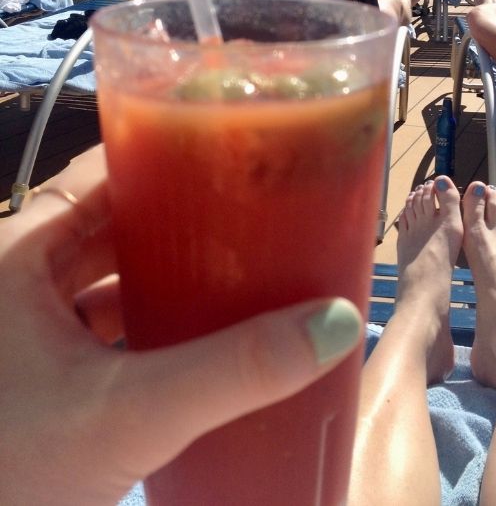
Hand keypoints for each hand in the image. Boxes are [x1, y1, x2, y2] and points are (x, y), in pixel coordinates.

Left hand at [1, 146, 360, 504]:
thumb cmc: (15, 466)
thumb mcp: (129, 411)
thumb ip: (232, 372)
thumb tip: (333, 323)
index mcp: (22, 252)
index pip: (106, 172)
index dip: (170, 160)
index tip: (234, 161)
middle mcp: (20, 274)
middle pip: (115, 223)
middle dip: (182, 224)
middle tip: (251, 220)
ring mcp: (26, 325)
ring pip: (110, 275)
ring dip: (166, 276)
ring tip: (236, 272)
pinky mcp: (39, 370)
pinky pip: (104, 323)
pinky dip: (148, 323)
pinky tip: (194, 339)